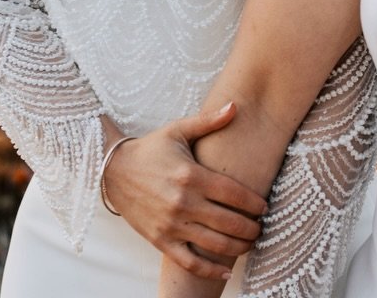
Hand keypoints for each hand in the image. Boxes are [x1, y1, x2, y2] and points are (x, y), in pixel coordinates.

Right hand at [104, 102, 266, 279]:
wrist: (112, 170)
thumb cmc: (151, 149)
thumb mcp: (178, 130)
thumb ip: (209, 122)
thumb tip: (236, 106)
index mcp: (191, 175)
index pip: (234, 194)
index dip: (255, 203)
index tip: (264, 207)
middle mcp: (183, 202)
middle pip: (229, 222)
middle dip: (251, 228)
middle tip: (261, 228)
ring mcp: (171, 224)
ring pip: (214, 243)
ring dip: (238, 247)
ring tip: (250, 243)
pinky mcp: (160, 239)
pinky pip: (189, 261)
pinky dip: (210, 269)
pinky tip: (227, 270)